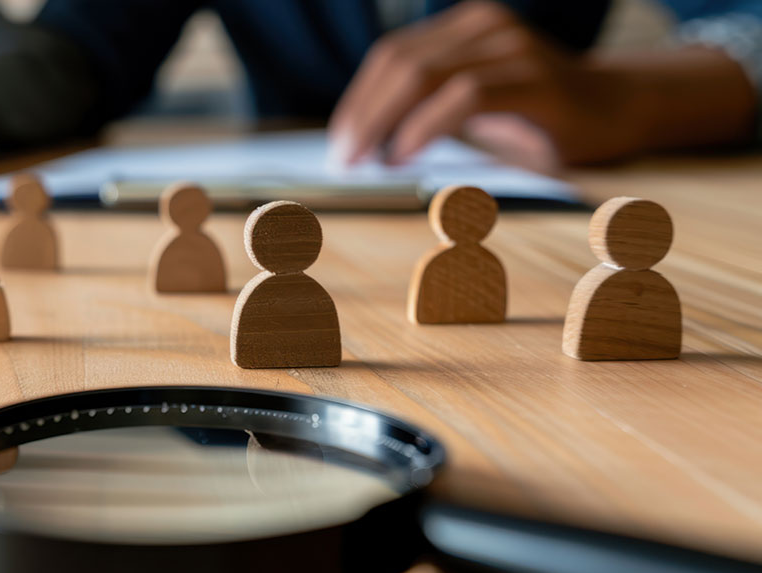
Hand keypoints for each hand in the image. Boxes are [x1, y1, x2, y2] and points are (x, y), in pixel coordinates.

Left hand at [327, 0, 643, 166]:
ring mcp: (512, 47)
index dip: (358, 99)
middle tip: (342, 157)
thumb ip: (429, 109)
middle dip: (361, 113)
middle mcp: (487, 25)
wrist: (621, 110)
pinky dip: (423, 127)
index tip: (338, 142)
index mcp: (466, 27)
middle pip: (400, 62)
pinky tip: (403, 154)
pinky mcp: (535, 79)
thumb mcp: (475, 107)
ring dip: (383, 121)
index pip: (393, 56)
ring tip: (366, 160)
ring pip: (423, 74)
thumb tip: (365, 141)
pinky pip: (463, 96)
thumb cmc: (539, 117)